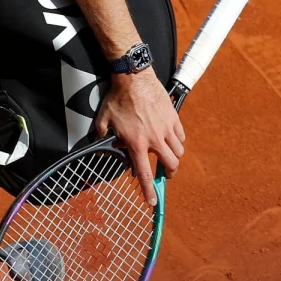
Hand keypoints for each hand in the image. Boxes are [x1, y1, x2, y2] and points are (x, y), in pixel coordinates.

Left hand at [95, 70, 184, 206]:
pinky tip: (170, 138)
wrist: (133, 78)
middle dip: (168, 174)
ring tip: (167, 156)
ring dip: (174, 158)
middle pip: (170, 165)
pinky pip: (181, 136)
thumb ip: (102, 137)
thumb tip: (99, 146)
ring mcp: (166, 128)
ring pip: (178, 152)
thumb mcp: (104, 120)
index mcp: (136, 143)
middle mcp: (154, 139)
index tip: (153, 202)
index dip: (149, 190)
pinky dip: (177, 141)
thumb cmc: (118, 98)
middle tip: (164, 174)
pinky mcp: (173, 117)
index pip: (144, 173)